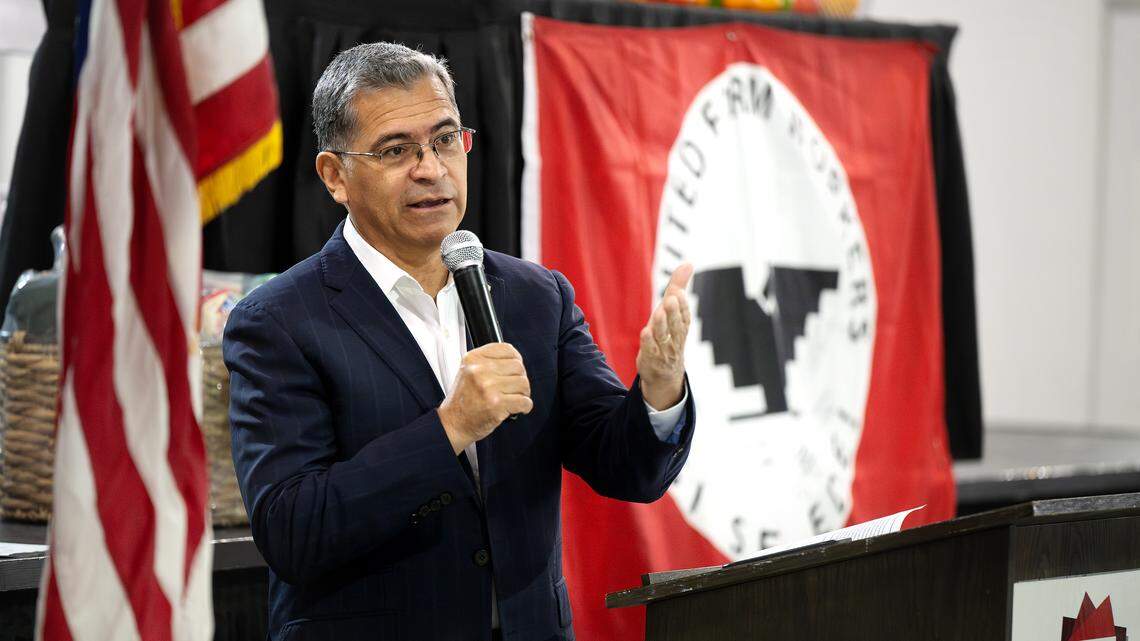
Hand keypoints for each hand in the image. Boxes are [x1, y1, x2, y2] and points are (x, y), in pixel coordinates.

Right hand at [439, 343, 532, 453]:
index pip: (507, 349)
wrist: (452, 424)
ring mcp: (488, 387)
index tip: (516, 369)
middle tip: (514, 388)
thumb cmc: (462, 401)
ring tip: (514, 399)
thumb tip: (515, 360)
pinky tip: (517, 409)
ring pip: (523, 383)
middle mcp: (479, 370)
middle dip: (520, 379)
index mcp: (473, 359)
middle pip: (518, 367)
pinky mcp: (496, 405)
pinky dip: (525, 406)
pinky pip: (524, 401)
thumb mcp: (467, 372)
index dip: (516, 359)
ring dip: (523, 393)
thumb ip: (487, 362)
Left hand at [637, 263, 692, 409]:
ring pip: (664, 337)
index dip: (682, 305)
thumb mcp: (672, 311)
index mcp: (682, 326)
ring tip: (658, 313)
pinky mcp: (652, 359)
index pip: (685, 315)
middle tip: (670, 299)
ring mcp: (664, 350)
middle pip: (676, 325)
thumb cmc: (668, 335)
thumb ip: (678, 286)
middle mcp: (676, 338)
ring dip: (662, 325)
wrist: (664, 373)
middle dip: (673, 313)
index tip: (677, 293)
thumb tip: (688, 263)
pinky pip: (651, 350)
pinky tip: (645, 332)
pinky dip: (648, 342)